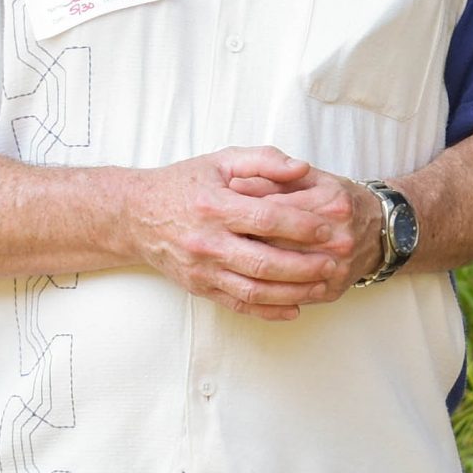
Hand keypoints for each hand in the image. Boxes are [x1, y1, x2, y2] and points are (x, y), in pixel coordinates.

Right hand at [125, 146, 364, 319]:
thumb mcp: (221, 161)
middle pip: (264, 261)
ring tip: (323, 285)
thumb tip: (302, 168)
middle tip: (336, 261)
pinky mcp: (200, 288)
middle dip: (305, 264)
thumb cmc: (184, 184)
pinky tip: (294, 308)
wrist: (136, 216)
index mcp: (214, 206)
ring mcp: (202, 270)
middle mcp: (207, 242)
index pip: (266, 219)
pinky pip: (238, 305)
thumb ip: (263, 161)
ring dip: (293, 292)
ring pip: (254, 290)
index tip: (330, 227)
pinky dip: (268, 311)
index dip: (302, 225)